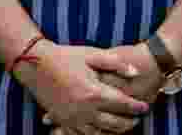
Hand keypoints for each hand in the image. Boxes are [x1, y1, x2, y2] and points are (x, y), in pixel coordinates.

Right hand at [14, 40, 147, 134]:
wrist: (36, 64)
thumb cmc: (66, 57)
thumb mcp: (92, 54)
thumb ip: (116, 63)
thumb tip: (136, 73)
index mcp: (94, 92)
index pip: (122, 104)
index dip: (136, 106)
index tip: (145, 106)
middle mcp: (84, 109)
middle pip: (114, 123)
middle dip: (129, 122)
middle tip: (137, 119)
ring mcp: (73, 118)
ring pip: (99, 133)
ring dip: (114, 132)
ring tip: (123, 126)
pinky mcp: (63, 121)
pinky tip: (101, 132)